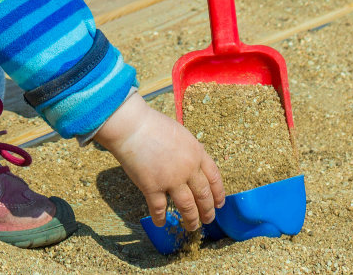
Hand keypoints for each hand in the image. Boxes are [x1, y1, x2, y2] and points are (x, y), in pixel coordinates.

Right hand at [92, 95, 224, 229]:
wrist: (133, 127)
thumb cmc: (154, 126)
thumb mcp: (182, 135)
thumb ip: (191, 151)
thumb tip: (195, 163)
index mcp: (197, 154)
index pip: (214, 178)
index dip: (218, 193)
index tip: (219, 204)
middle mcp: (188, 169)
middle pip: (203, 195)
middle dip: (207, 211)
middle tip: (208, 219)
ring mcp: (171, 180)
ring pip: (187, 206)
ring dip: (191, 219)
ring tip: (192, 227)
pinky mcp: (152, 187)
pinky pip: (159, 208)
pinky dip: (160, 218)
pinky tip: (161, 223)